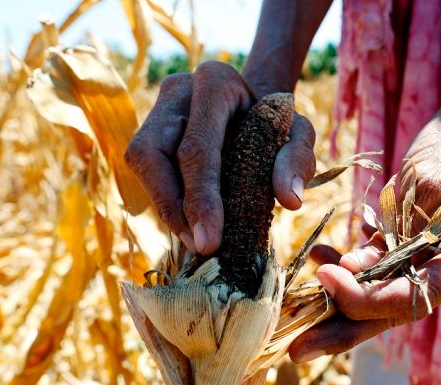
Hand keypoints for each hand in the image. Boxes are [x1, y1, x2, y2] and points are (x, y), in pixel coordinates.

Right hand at [125, 61, 315, 254]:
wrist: (254, 104)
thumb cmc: (276, 121)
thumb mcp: (298, 133)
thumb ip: (297, 159)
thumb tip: (290, 200)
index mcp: (215, 82)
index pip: (197, 145)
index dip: (199, 197)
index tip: (208, 242)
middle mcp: (178, 90)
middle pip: (153, 152)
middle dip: (171, 206)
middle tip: (198, 246)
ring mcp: (157, 108)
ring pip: (142, 160)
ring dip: (163, 206)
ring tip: (193, 240)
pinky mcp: (149, 129)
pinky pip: (145, 169)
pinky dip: (165, 201)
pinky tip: (187, 224)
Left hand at [288, 101, 440, 362]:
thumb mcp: (425, 182)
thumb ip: (393, 234)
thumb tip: (351, 273)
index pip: (415, 296)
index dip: (366, 296)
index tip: (326, 279)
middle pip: (395, 309)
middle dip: (343, 329)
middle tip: (299, 350)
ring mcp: (436, 264)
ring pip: (380, 295)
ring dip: (337, 302)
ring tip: (294, 313)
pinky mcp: (414, 251)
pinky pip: (377, 269)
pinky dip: (347, 268)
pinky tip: (317, 257)